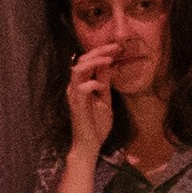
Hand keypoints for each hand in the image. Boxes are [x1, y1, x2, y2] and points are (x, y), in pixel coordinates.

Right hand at [61, 40, 123, 160]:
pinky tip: (102, 86)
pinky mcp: (76, 105)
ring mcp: (74, 95)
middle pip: (81, 60)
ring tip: (110, 59)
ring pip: (78, 70)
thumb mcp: (105, 99)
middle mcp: (74, 87)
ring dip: (94, 62)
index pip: (87, 62)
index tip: (117, 48)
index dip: (101, 52)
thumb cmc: (96, 124)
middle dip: (99, 51)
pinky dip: (93, 83)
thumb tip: (109, 65)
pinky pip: (81, 88)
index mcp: (80, 84)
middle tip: (116, 47)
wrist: (89, 145)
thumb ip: (104, 82)